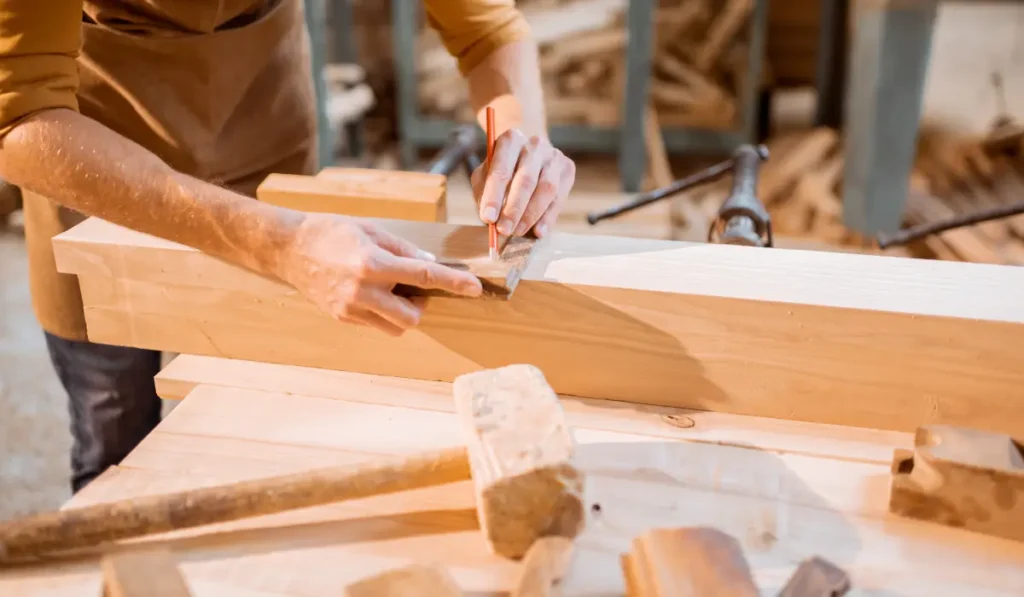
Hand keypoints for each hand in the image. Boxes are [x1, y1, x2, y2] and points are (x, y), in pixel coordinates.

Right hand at [280, 213, 482, 335]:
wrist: (289, 248)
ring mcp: (350, 309)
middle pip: (412, 316)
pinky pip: (376, 325)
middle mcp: (362, 291)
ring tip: (393, 290)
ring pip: (396, 327)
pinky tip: (374, 294)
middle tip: (416, 288)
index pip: (424, 276)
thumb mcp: (372, 230)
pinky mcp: (342, 318)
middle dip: (422, 305)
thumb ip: (404, 250)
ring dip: (404, 312)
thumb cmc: (332, 232)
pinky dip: (384, 313)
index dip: (453, 282)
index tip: (475, 288)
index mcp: (372, 263)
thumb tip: (431, 264)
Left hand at [471, 130, 574, 238]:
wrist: (527, 155)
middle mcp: (534, 144)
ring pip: (547, 189)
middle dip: (513, 209)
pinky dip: (548, 218)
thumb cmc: (502, 168)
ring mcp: (554, 156)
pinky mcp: (567, 169)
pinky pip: (559, 198)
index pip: (501, 169)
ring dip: (531, 215)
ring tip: (517, 231)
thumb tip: (490, 218)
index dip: (494, 196)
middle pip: (526, 180)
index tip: (487, 218)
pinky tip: (538, 231)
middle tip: (504, 230)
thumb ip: (484, 193)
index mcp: (510, 140)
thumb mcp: (485, 175)